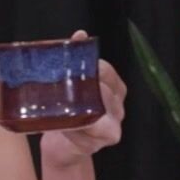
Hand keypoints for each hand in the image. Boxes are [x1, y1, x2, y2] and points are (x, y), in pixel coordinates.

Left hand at [41, 31, 126, 167]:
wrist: (63, 145)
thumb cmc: (68, 110)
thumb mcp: (71, 83)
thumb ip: (75, 59)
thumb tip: (80, 35)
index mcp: (114, 88)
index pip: (107, 73)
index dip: (92, 69)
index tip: (72, 67)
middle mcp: (118, 107)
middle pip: (106, 94)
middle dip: (85, 91)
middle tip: (62, 89)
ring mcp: (112, 128)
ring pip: (100, 116)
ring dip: (79, 113)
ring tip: (61, 109)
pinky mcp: (99, 144)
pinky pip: (89, 135)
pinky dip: (74, 130)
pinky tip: (63, 127)